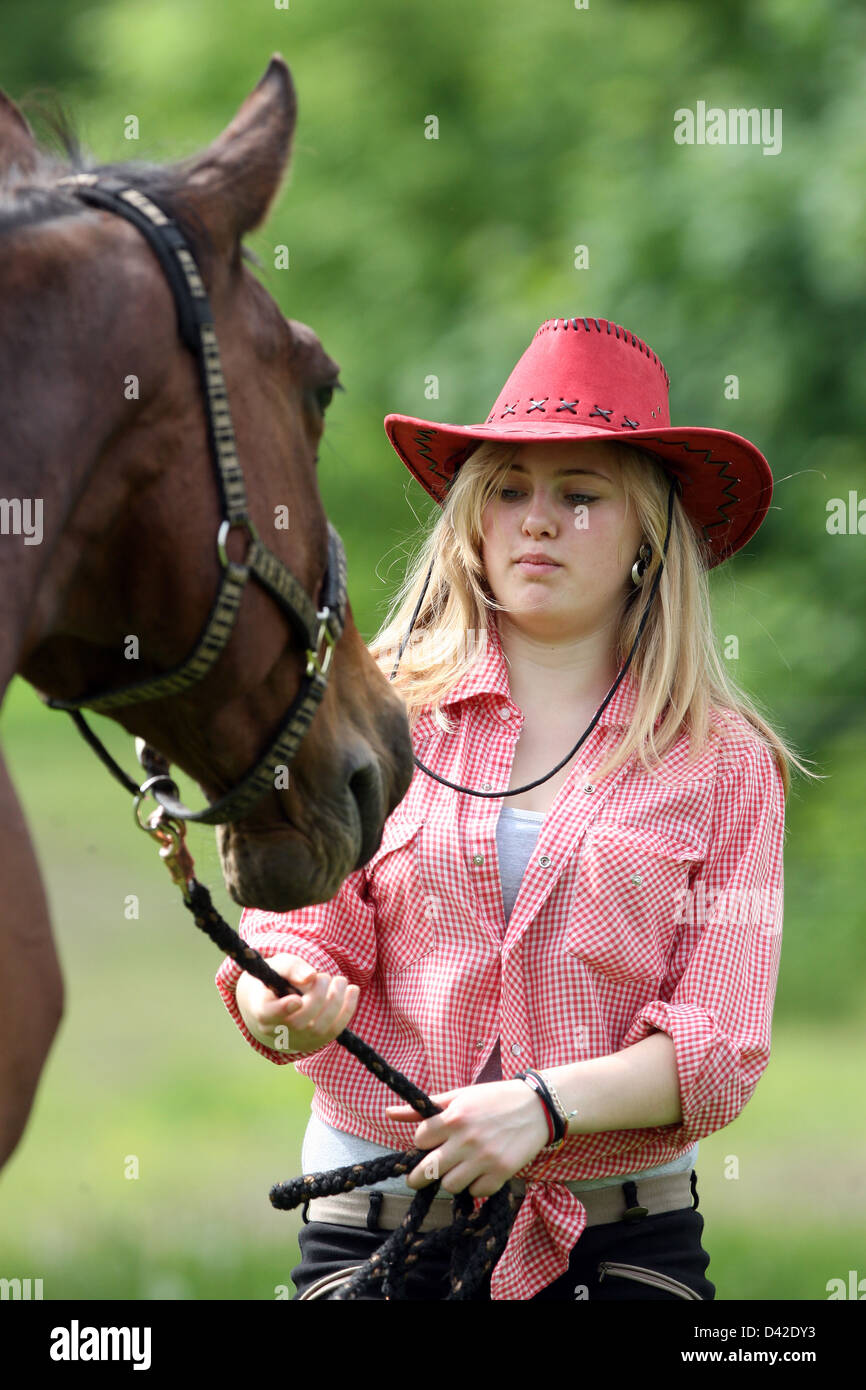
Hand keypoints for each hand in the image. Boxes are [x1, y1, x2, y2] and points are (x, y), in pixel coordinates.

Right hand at [239, 953, 358, 1056]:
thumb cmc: (277, 979)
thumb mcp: (279, 966)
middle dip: (318, 996)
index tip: (297, 1000)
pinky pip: (333, 1032)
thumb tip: (310, 976)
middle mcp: (277, 1031)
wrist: (276, 1002)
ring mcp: (296, 1041)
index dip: (282, 1010)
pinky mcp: (314, 1043)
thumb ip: (292, 967)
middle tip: (324, 976)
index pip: (268, 1015)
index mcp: (262, 1010)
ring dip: (336, 1002)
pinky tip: (353, 990)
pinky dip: (347, 1010)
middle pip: (299, 1021)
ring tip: (340, 980)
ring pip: (319, 1029)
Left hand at [385, 1080, 549, 1198]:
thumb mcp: (460, 1095)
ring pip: (450, 1185)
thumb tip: (388, 1112)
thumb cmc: (495, 1098)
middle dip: (420, 1175)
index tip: (429, 1142)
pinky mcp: (501, 1172)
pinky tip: (479, 1172)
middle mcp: (466, 1139)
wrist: (538, 1107)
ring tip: (457, 1169)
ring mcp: (484, 1158)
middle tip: (421, 1176)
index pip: (420, 1140)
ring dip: (451, 1179)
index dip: (422, 1142)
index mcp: (454, 1117)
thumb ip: (425, 1107)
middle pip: (428, 1170)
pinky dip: (475, 1186)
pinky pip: (476, 1191)